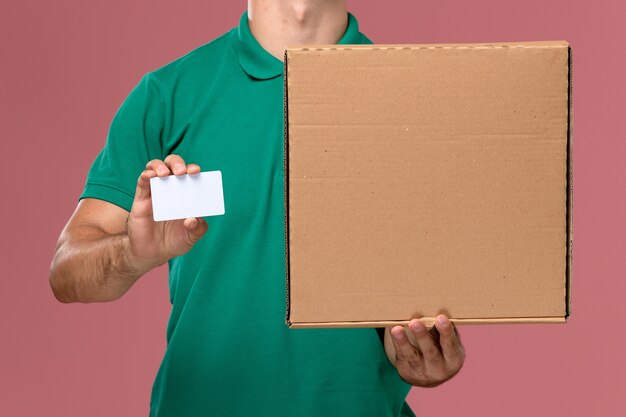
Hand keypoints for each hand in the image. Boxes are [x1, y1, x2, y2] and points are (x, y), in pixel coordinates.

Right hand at [127, 154, 208, 271]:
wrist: (151, 253)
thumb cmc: (174, 242)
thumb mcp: (190, 238)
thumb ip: (197, 229)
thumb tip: (194, 219)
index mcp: (187, 194)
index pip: (191, 175)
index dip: (193, 169)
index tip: (196, 171)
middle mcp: (172, 189)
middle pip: (173, 165)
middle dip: (178, 163)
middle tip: (182, 172)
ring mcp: (156, 191)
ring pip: (156, 168)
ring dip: (160, 166)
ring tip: (165, 173)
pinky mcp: (142, 198)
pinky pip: (142, 181)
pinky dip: (146, 175)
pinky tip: (150, 176)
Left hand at [388, 315, 464, 386]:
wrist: (429, 377)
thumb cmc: (441, 350)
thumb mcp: (448, 343)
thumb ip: (444, 329)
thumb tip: (438, 307)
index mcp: (453, 359)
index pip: (450, 345)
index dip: (446, 332)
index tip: (441, 318)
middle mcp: (439, 369)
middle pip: (430, 352)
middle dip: (422, 336)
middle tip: (415, 322)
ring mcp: (422, 372)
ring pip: (412, 356)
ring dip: (403, 341)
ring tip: (396, 329)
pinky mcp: (407, 371)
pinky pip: (400, 355)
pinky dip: (396, 342)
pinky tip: (392, 330)